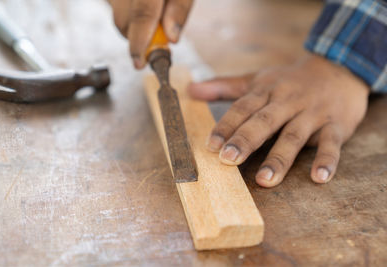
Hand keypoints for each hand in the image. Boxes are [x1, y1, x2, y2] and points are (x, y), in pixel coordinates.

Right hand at [108, 0, 192, 68]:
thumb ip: (181, 7)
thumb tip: (171, 38)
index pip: (143, 13)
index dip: (141, 42)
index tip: (140, 62)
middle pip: (123, 20)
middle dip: (138, 37)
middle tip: (159, 37)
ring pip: (117, 15)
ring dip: (133, 23)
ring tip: (153, 11)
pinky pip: (115, 5)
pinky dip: (128, 11)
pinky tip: (139, 3)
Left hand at [188, 54, 369, 186]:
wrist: (339, 68)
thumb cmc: (289, 80)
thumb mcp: (256, 79)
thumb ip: (223, 86)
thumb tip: (190, 89)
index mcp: (266, 91)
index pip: (243, 108)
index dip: (226, 125)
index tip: (210, 145)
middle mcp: (287, 102)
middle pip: (264, 122)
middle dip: (245, 141)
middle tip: (228, 161)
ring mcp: (312, 114)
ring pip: (294, 136)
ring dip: (279, 158)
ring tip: (265, 180)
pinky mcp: (336, 125)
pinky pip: (332, 144)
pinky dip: (326, 160)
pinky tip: (319, 178)